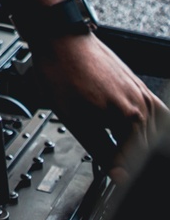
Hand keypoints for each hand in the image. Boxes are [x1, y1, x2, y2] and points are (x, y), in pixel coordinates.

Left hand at [27, 31, 167, 181]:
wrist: (60, 40)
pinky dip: (156, 126)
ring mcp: (142, 92)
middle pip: (149, 145)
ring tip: (131, 155)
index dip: (125, 172)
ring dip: (146, 145)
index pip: (136, 158)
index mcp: (129, 117)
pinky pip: (159, 110)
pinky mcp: (138, 84)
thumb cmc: (63, 73)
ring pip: (158, 129)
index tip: (118, 179)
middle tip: (123, 171)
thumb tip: (115, 173)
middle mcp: (141, 104)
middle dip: (137, 161)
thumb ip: (100, 150)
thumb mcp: (76, 121)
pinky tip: (149, 132)